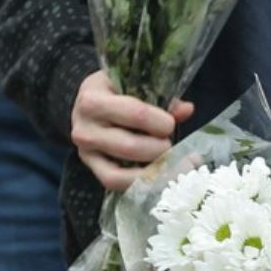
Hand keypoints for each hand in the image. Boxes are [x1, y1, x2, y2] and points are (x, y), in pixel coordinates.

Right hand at [71, 70, 193, 191]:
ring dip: (156, 170)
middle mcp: (84, 126)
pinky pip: (116, 182)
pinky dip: (142, 183)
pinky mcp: (92, 168)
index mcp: (94, 98)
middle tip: (171, 145)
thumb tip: (186, 110)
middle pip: (132, 147)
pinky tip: (161, 177)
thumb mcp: (134, 87)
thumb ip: (161, 99)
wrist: (89, 107)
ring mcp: (86, 150)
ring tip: (174, 163)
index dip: (162, 123)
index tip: (171, 124)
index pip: (137, 114)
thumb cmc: (116, 95)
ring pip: (124, 170)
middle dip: (161, 150)